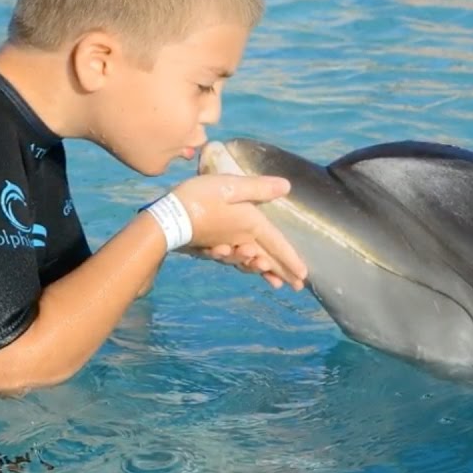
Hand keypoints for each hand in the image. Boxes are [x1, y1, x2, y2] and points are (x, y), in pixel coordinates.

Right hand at [171, 174, 307, 289]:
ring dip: (264, 272)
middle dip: (283, 272)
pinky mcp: (212, 247)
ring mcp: (226, 245)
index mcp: (251, 225)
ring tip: (276, 281)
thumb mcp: (230, 186)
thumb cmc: (199, 198)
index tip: (305, 275)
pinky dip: (243, 266)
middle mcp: (241, 239)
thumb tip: (286, 187)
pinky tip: (246, 266)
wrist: (168, 218)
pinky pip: (233, 261)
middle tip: (297, 286)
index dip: (291, 259)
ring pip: (250, 263)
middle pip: (266, 259)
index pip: (277, 245)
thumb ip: (258, 188)